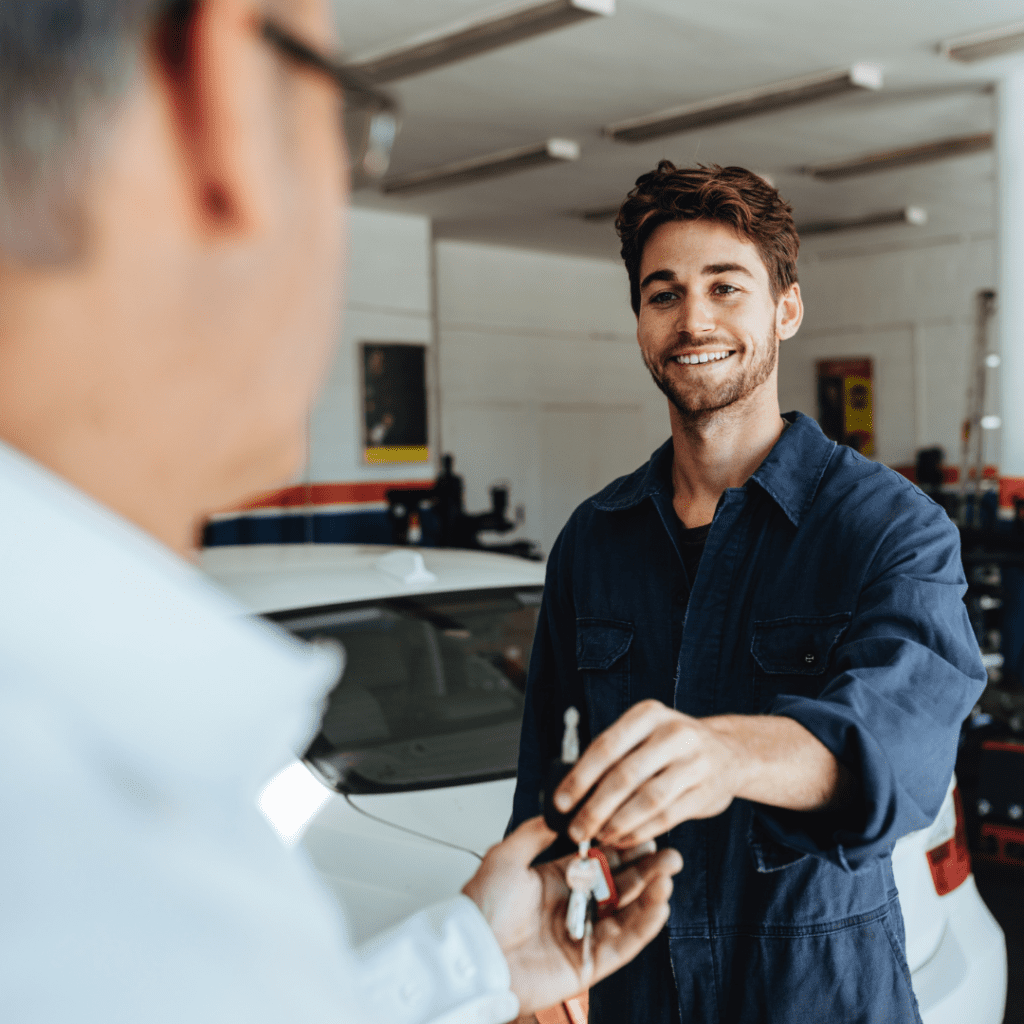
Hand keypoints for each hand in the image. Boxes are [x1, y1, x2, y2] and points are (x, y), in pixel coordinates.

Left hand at [462, 817, 681, 1015]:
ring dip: (651, 893)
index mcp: (554, 882)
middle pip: (620, 887)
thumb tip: (559, 811)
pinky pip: (625, 943)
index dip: (623, 850)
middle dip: (646, 869)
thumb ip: (536, 832)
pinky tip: (659, 903)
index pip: (599, 863)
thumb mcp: (506, 856)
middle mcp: (572, 907)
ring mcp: (583, 935)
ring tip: (668, 873)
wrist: (473, 953)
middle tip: (669, 853)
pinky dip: (645, 924)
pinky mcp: (589, 963)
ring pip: (627, 913)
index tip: (643, 834)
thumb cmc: (481, 910)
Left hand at [553, 701, 844, 847]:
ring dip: (617, 824)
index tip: (560, 802)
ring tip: (599, 837)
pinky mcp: (705, 791)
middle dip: (595, 808)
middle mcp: (673, 734)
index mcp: (648, 714)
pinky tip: (624, 839)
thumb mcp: (644, 733)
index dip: (579, 778)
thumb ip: (613, 755)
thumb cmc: (671, 746)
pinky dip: (641, 832)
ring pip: (647, 800)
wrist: (729, 753)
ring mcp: (693, 762)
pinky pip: (666, 817)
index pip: (605, 747)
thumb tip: (570, 790)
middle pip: (625, 776)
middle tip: (576, 831)